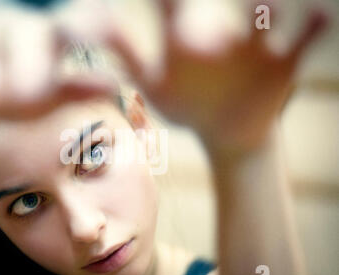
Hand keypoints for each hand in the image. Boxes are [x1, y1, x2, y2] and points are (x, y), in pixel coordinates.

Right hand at [0, 5, 113, 129]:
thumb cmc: (19, 94)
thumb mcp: (49, 96)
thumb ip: (75, 89)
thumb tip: (112, 86)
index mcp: (43, 36)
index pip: (62, 31)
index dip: (73, 32)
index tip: (78, 40)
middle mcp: (10, 25)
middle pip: (21, 33)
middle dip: (24, 63)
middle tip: (27, 98)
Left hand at [103, 0, 328, 152]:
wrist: (226, 129)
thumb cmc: (186, 106)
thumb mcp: (154, 86)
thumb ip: (126, 61)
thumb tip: (92, 37)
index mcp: (183, 39)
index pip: (165, 4)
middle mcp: (218, 33)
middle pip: (216, 0)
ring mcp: (252, 47)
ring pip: (260, 16)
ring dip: (260, 6)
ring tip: (257, 7)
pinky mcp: (281, 63)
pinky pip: (300, 42)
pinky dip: (310, 28)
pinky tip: (318, 18)